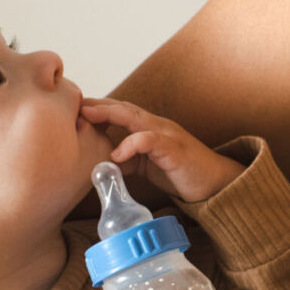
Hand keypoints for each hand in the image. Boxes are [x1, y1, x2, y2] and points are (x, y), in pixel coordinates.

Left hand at [81, 98, 243, 202]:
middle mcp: (157, 126)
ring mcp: (167, 135)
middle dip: (97, 105)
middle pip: (123, 108)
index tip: (74, 111)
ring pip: (134, 118)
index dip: (97, 109)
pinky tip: (116, 154)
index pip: (120, 112)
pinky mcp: (174, 149)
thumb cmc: (182, 173)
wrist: (216, 184)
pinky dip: (131, 144)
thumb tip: (101, 164)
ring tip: (87, 118)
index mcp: (150, 128)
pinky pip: (150, 141)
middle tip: (73, 105)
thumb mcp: (147, 167)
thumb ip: (127, 161)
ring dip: (109, 115)